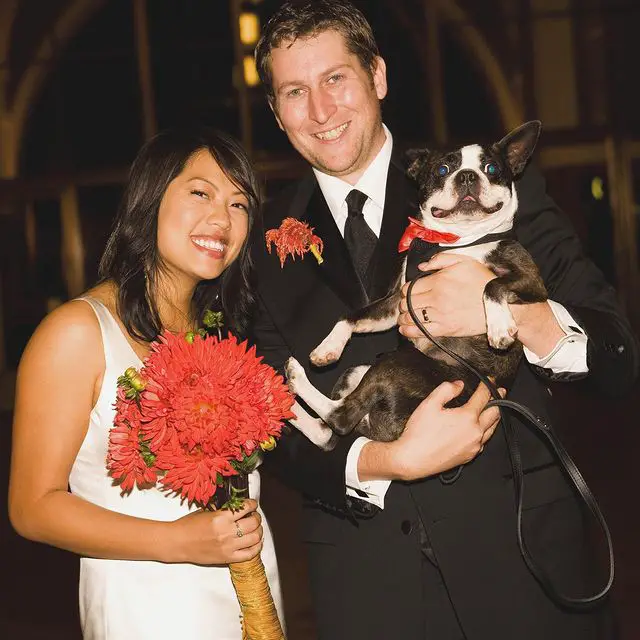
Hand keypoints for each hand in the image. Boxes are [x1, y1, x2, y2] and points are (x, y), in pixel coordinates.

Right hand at [168, 499, 263, 564]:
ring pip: (255, 538)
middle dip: (257, 517)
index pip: (246, 507)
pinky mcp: (227, 558)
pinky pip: (249, 554)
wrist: (177, 543)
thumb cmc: (188, 525)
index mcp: (221, 517)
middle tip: (254, 516)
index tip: (252, 504)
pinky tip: (255, 542)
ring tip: (255, 528)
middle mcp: (227, 532)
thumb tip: (238, 506)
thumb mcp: (206, 511)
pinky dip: (256, 547)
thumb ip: (223, 509)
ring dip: (258, 531)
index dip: (252, 504)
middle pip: (254, 523)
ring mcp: (228, 546)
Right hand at [387, 381, 502, 480]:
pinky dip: (486, 432)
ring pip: (492, 429)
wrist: (413, 460)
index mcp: (467, 417)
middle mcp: (475, 432)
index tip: (489, 380)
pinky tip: (481, 429)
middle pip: (494, 413)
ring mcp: (474, 446)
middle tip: (500, 391)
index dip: (487, 386)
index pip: (483, 397)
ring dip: (495, 416)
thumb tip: (459, 385)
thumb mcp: (429, 404)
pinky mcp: (469, 456)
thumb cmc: (419, 433)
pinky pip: (483, 442)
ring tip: (495, 408)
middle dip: (498, 400)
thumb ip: (446, 389)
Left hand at [398, 253, 495, 338]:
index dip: (405, 291)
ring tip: (404, 317)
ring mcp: (440, 315)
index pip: (409, 288)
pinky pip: (420, 331)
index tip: (408, 293)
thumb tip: (422, 267)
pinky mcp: (446, 329)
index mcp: (439, 281)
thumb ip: (441, 259)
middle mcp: (437, 298)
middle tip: (406, 305)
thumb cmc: (484, 282)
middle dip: (403, 304)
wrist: (501, 304)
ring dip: (403, 318)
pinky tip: (405, 329)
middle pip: (406, 303)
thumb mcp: (465, 262)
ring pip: (410, 318)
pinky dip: (408, 331)